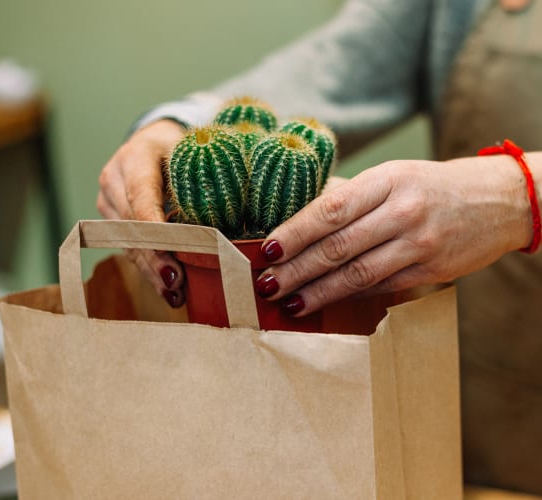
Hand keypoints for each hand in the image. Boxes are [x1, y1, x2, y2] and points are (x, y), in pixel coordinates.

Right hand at [97, 119, 186, 306]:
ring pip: (128, 242)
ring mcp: (108, 201)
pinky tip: (166, 288)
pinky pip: (129, 246)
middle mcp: (114, 181)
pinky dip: (149, 267)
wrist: (150, 142)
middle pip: (133, 226)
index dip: (153, 226)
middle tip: (176, 282)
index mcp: (134, 159)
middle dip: (156, 257)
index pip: (141, 196)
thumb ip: (200, 178)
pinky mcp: (111, 219)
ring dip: (152, 270)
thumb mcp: (192, 153)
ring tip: (174, 294)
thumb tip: (221, 215)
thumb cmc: (178, 147)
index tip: (169, 250)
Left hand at [256, 157, 531, 315]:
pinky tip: (326, 302)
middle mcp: (402, 212)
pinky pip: (382, 287)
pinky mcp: (431, 272)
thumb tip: (298, 219)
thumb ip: (349, 195)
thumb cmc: (431, 186)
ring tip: (289, 303)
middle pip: (338, 247)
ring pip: (358, 274)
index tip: (268, 250)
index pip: (331, 210)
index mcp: (387, 181)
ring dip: (319, 292)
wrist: (498, 200)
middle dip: (297, 269)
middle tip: (266, 284)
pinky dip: (350, 296)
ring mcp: (419, 244)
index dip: (295, 233)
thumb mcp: (391, 176)